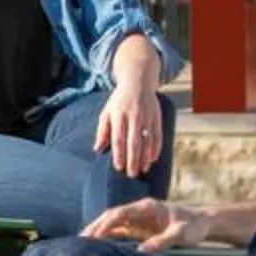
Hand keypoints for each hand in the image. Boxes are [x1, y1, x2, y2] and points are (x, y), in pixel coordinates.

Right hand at [84, 197, 204, 251]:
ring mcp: (138, 219)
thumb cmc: (193, 226)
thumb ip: (162, 242)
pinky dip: (107, 239)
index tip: (94, 236)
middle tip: (79, 242)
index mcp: (147, 207)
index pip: (120, 213)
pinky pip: (119, 232)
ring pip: (112, 224)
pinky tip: (98, 249)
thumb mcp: (180, 234)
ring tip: (82, 246)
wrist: (202, 222)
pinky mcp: (139, 229)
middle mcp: (139, 211)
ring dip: (98, 234)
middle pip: (111, 217)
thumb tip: (141, 252)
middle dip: (95, 228)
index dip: (105, 224)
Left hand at [92, 40, 164, 175]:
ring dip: (145, 157)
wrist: (138, 81)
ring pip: (147, 140)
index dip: (119, 154)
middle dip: (132, 159)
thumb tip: (97, 149)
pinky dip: (156, 148)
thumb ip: (102, 131)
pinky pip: (158, 135)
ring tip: (142, 170)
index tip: (118, 167)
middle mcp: (134, 116)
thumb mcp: (107, 112)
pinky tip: (153, 159)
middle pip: (134, 142)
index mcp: (119, 115)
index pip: (118, 138)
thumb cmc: (119, 101)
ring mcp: (147, 116)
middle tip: (131, 174)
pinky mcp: (157, 117)